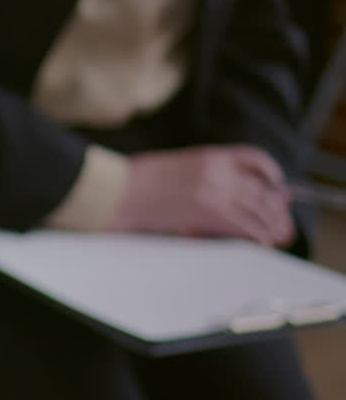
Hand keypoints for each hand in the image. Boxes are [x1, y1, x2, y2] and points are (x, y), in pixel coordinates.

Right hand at [112, 145, 294, 246]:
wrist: (117, 192)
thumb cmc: (135, 184)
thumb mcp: (175, 170)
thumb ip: (203, 177)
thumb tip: (224, 194)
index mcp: (209, 156)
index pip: (255, 159)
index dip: (271, 174)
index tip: (277, 187)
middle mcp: (218, 171)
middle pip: (262, 188)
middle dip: (277, 208)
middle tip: (282, 223)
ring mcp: (215, 190)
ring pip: (259, 207)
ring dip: (272, 224)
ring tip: (276, 237)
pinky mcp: (208, 212)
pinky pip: (245, 225)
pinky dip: (258, 235)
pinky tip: (261, 243)